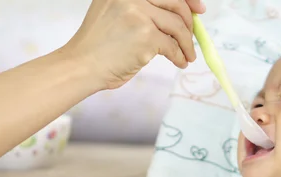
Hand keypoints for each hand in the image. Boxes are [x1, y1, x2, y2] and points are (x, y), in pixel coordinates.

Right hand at [63, 0, 205, 89]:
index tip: (199, 9)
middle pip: (176, 4)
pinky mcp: (146, 36)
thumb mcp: (115, 13)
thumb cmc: (98, 46)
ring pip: (177, 26)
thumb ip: (141, 8)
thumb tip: (178, 13)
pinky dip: (179, 56)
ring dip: (187, 44)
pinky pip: (172, 46)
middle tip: (192, 38)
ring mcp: (139, 14)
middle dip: (190, 22)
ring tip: (187, 55)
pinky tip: (179, 62)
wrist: (82, 66)